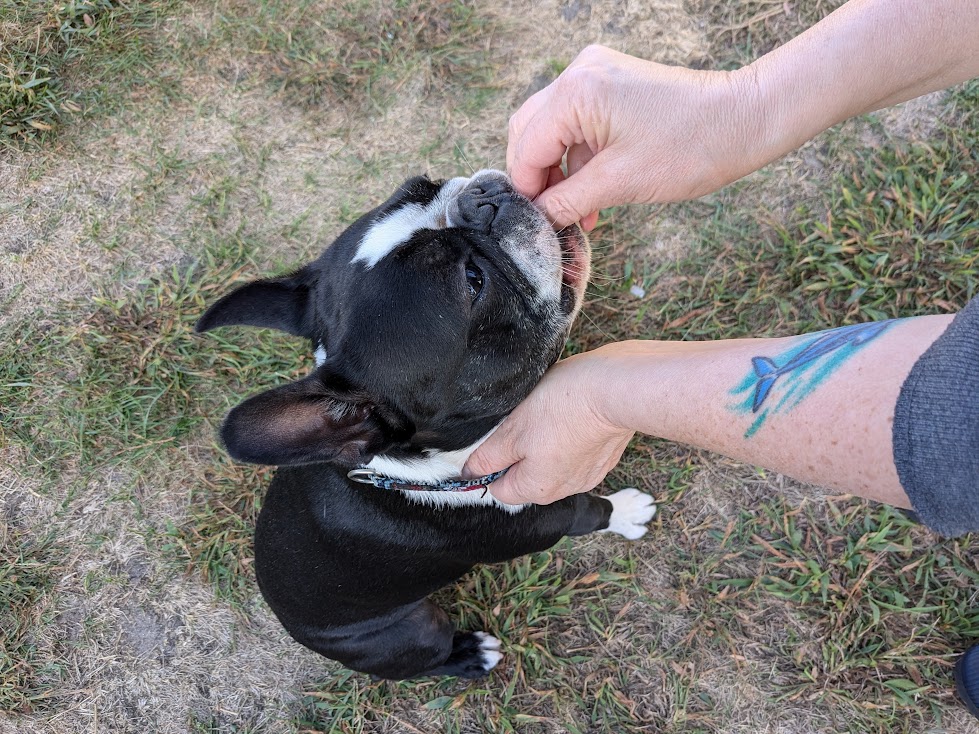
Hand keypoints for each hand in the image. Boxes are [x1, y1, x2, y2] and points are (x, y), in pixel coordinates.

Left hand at [462, 349, 634, 504]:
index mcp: (537, 489)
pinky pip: (575, 456)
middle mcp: (563, 491)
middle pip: (526, 479)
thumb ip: (487, 456)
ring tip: (550, 417)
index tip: (497, 438)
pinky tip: (571, 418)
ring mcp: (587, 477)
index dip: (491, 464)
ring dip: (544, 446)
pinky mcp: (604, 460)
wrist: (615, 390)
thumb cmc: (562, 406)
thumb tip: (469, 473)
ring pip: (551, 466)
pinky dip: (569, 441)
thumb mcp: (512, 428)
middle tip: (524, 422)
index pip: (499, 489)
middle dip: (519, 453)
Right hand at [507, 45, 755, 229]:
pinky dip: (579, 160)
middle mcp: (579, 74)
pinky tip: (592, 196)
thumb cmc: (691, 147)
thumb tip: (534, 221)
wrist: (746, 120)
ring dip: (558, 173)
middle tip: (550, 218)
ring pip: (552, 130)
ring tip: (577, 214)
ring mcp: (596, 75)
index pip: (526, 147)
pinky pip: (577, 124)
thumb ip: (567, 202)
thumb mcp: (619, 184)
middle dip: (537, 179)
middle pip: (530, 132)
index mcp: (576, 92)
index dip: (526, 191)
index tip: (533, 225)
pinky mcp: (612, 85)